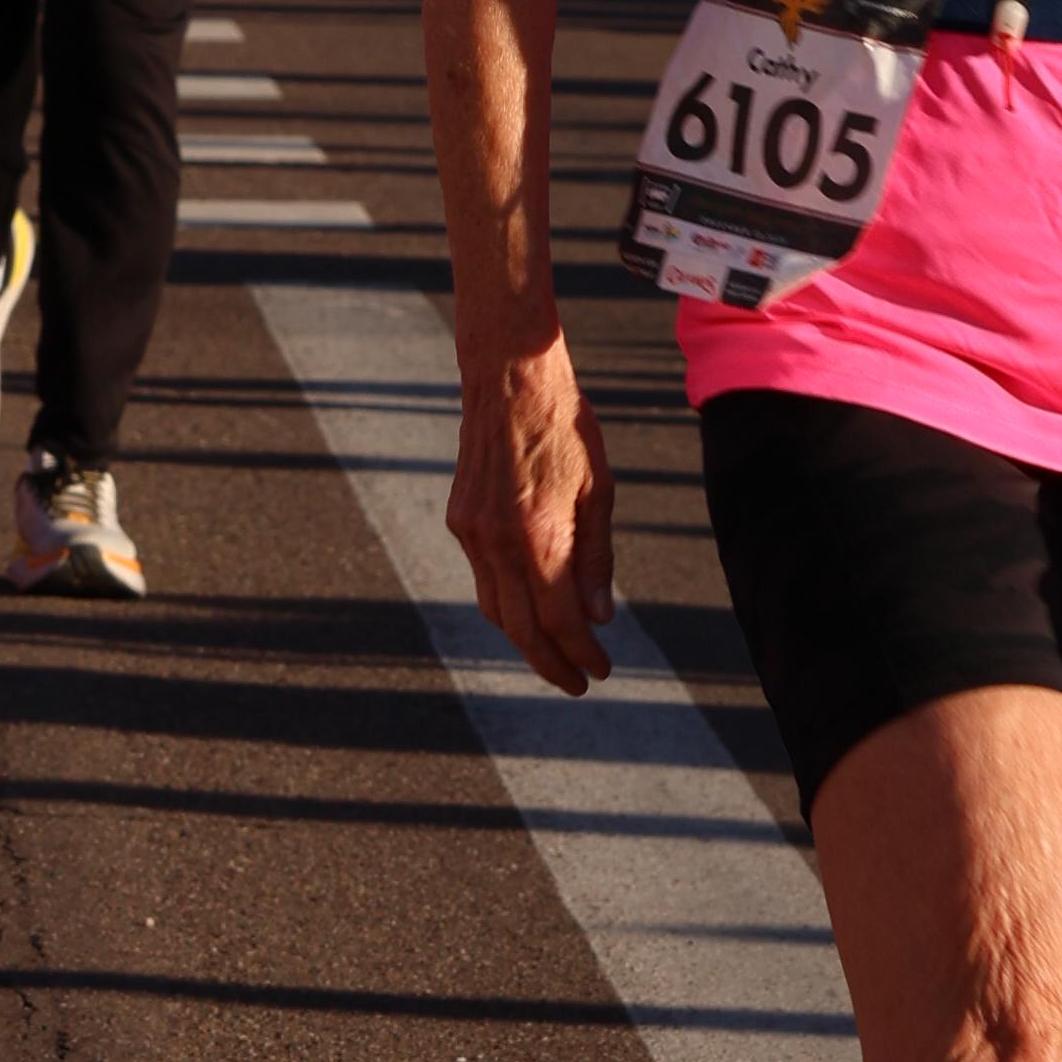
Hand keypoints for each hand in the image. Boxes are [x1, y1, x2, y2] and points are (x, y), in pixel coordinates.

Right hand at [449, 330, 615, 693]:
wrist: (510, 378)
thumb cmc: (566, 427)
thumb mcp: (599, 490)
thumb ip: (596, 558)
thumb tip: (599, 618)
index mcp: (540, 535)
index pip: (560, 621)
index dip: (582, 654)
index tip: (601, 671)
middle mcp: (499, 542)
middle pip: (521, 629)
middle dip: (551, 663)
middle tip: (577, 682)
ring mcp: (472, 532)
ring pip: (495, 609)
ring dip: (525, 639)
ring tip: (556, 652)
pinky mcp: (460, 520)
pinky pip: (482, 578)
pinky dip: (506, 602)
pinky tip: (530, 605)